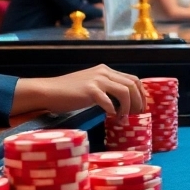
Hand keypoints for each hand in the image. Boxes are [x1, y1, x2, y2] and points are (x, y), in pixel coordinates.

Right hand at [23, 64, 146, 117]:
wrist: (48, 91)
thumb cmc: (68, 93)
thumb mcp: (91, 86)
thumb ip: (106, 89)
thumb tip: (121, 104)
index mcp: (106, 70)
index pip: (133, 79)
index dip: (141, 94)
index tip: (142, 107)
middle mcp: (104, 72)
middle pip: (133, 84)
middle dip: (138, 101)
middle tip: (137, 115)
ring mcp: (97, 80)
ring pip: (125, 91)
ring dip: (127, 108)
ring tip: (123, 118)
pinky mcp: (89, 90)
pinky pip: (108, 101)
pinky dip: (113, 111)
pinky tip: (110, 117)